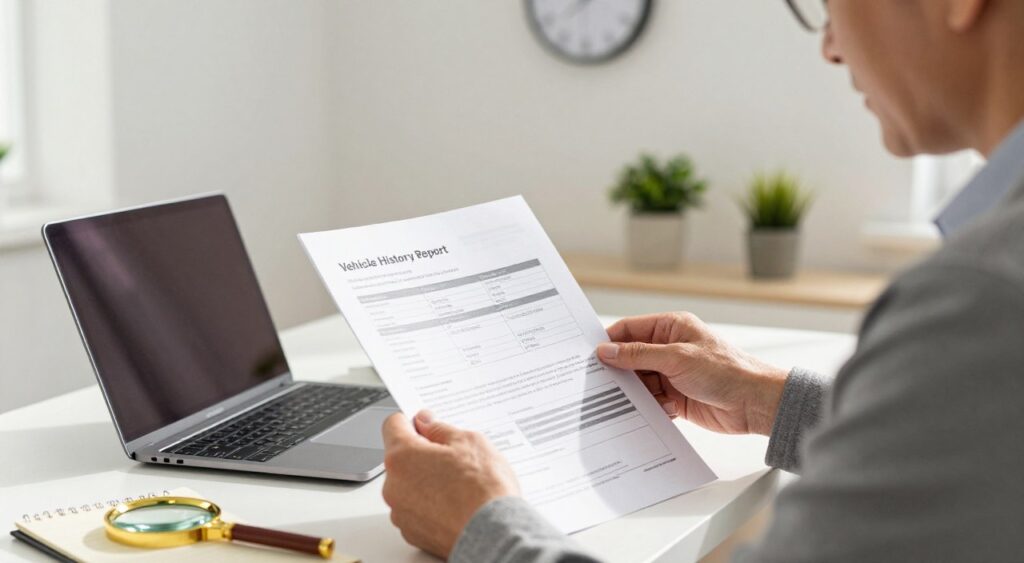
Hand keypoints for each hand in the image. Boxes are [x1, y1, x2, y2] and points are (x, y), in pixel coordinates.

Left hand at [381, 410, 519, 557]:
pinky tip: (455, 504)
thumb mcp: (468, 442)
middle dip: (422, 454)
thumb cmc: (483, 490)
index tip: (427, 425)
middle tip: (453, 458)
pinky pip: (416, 510)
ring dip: (426, 481)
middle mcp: (393, 486)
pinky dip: (431, 505)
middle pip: (401, 458)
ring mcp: (401, 512)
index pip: (393, 425)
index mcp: (402, 457)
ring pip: (408, 485)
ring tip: (458, 485)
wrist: (495, 535)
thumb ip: (440, 429)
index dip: (412, 421)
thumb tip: (426, 422)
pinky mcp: (412, 533)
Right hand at [596, 312, 789, 435]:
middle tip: (598, 384)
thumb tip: (607, 351)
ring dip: (635, 394)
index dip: (609, 342)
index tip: (589, 356)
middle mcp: (669, 349)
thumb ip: (638, 355)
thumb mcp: (676, 358)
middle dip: (619, 372)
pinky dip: (648, 408)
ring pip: (639, 383)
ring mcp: (672, 374)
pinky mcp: (676, 398)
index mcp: (671, 328)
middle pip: (631, 359)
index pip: (629, 330)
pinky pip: (651, 402)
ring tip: (627, 402)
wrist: (754, 404)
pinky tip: (650, 412)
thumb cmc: (726, 371)